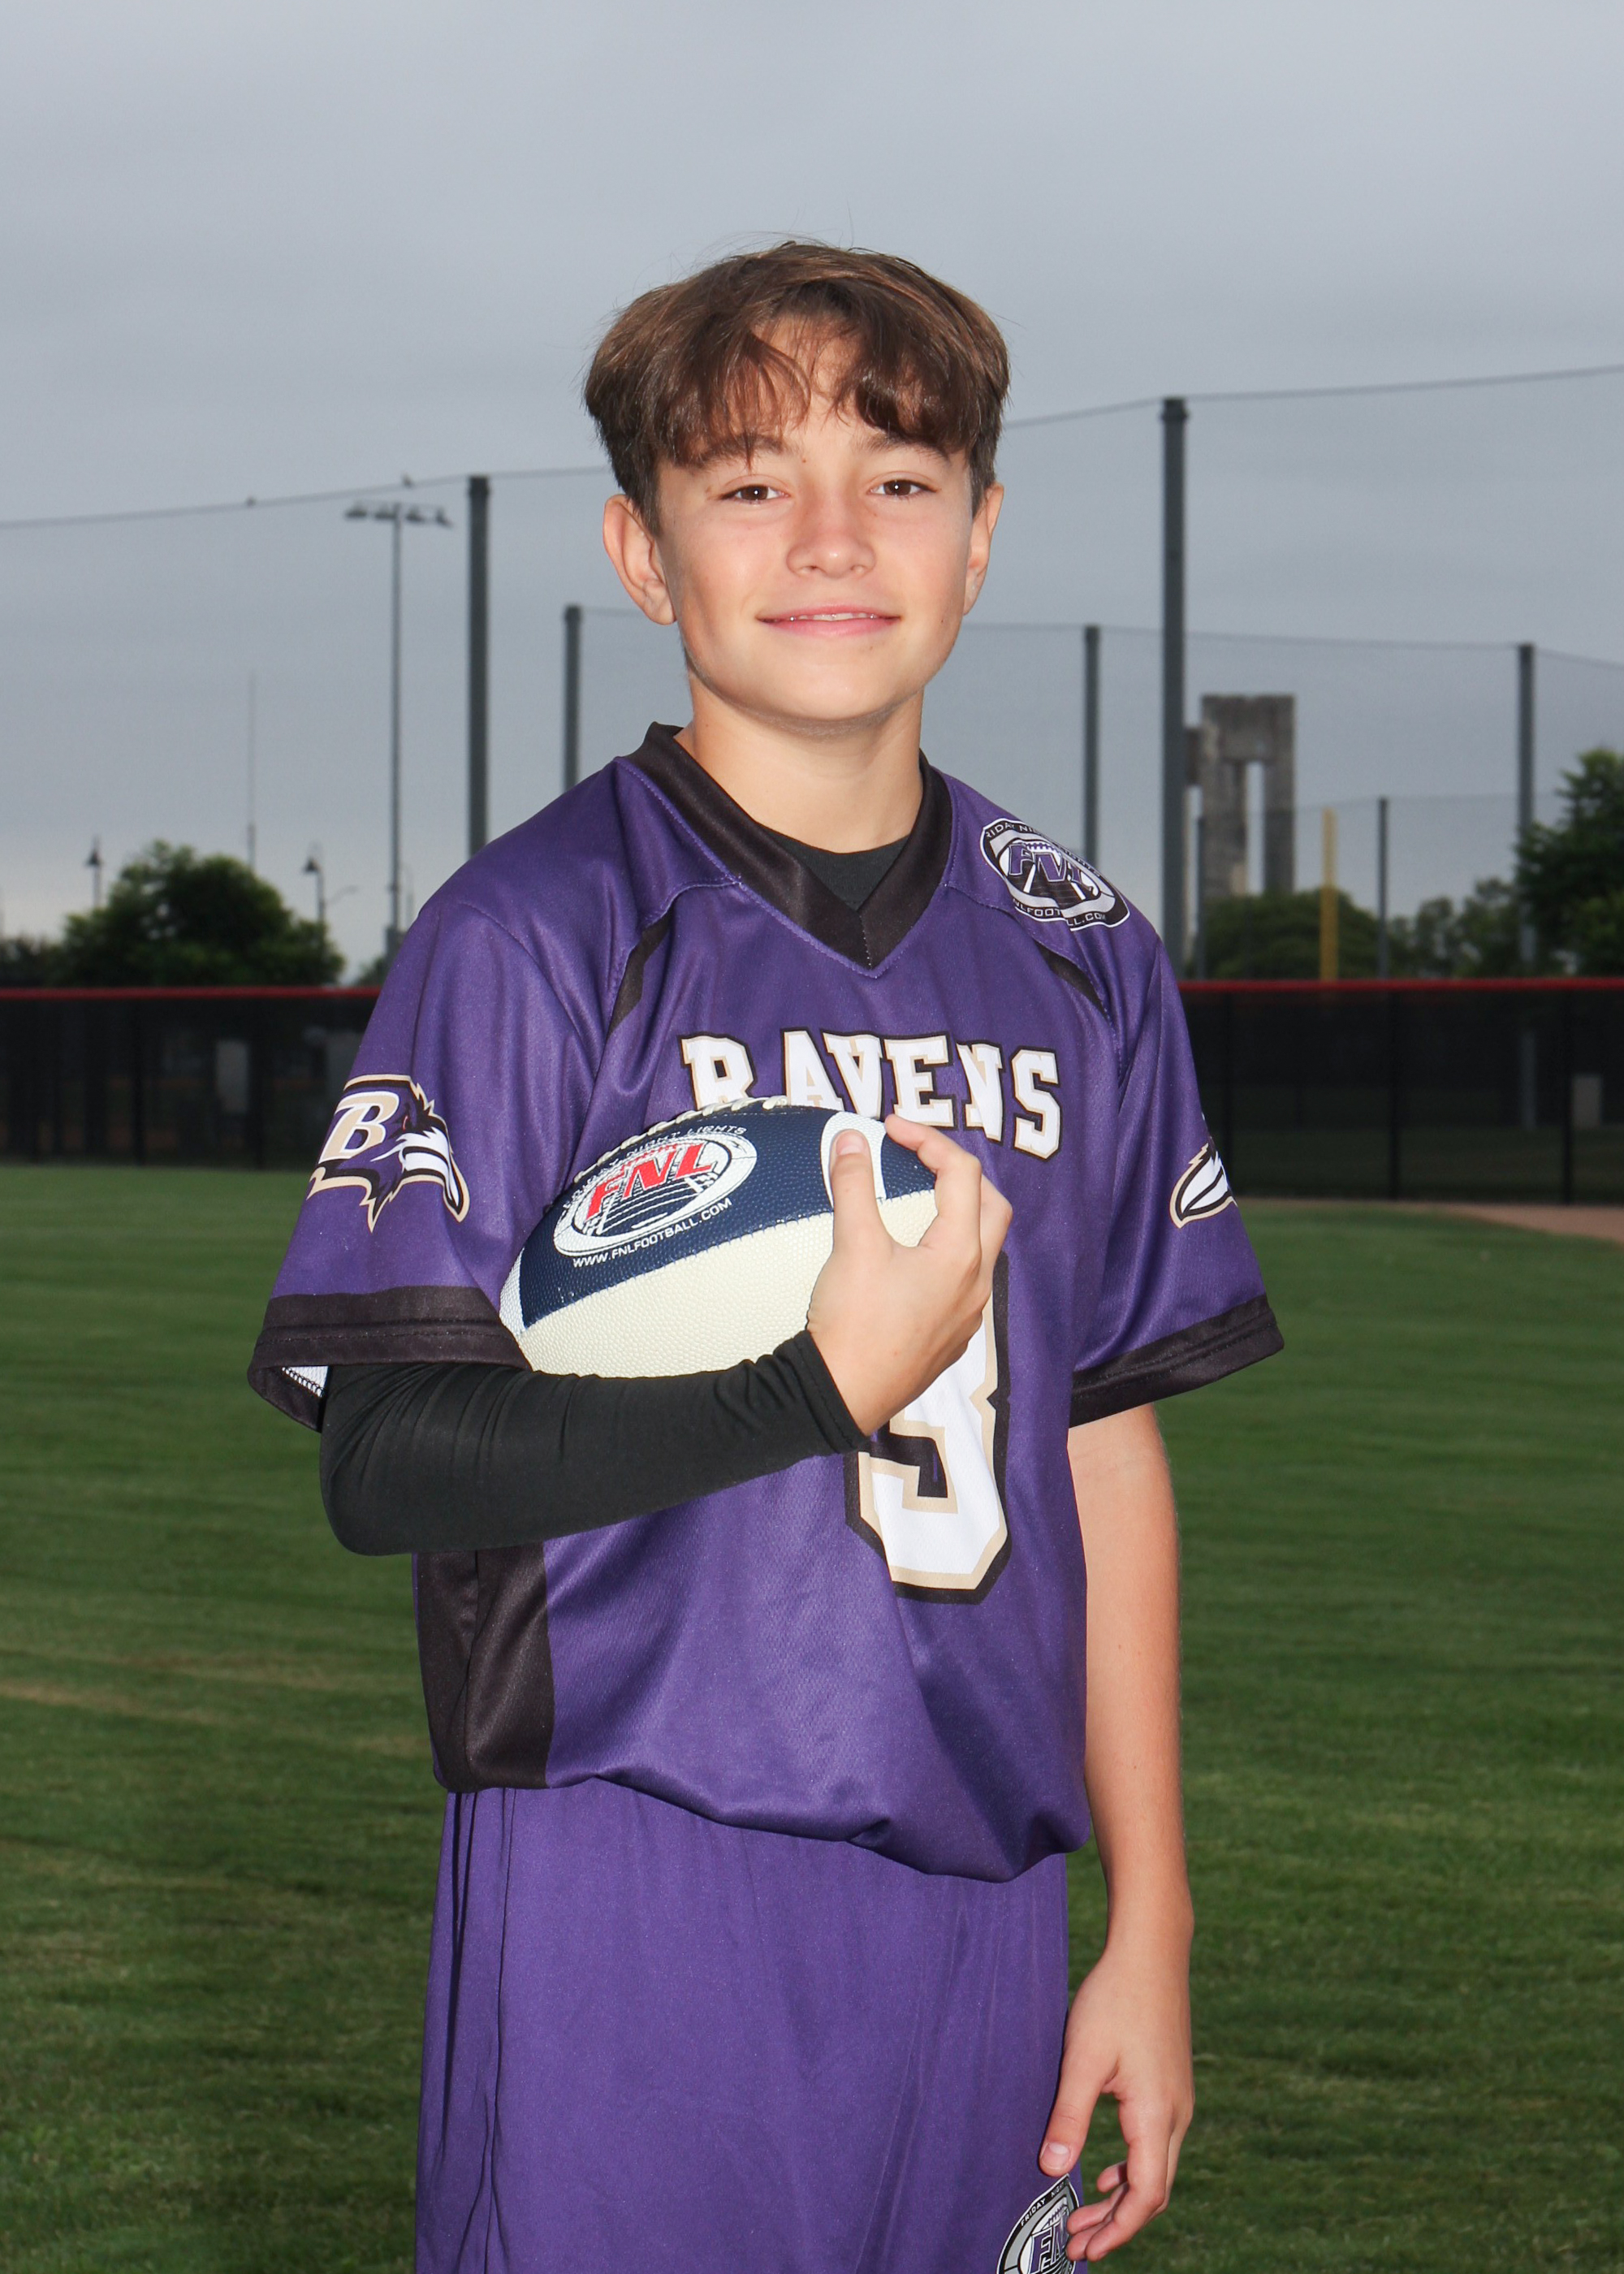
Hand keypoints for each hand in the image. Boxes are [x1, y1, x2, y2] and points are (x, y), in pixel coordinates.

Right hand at [806, 1115, 1010, 1436]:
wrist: (841, 1396)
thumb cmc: (853, 1322)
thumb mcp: (852, 1245)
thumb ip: (854, 1185)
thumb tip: (851, 1138)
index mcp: (960, 1253)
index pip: (962, 1175)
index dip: (927, 1141)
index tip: (889, 1129)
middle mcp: (976, 1283)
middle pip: (993, 1208)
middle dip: (962, 1175)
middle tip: (921, 1160)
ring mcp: (968, 1315)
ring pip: (983, 1248)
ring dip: (961, 1215)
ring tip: (920, 1201)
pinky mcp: (951, 1338)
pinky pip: (966, 1282)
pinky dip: (948, 1253)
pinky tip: (913, 1258)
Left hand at [1039, 1932, 1193, 2261]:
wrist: (1151, 1952)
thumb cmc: (1115, 1999)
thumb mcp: (1084, 2058)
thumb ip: (1069, 2116)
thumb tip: (1051, 2169)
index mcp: (1155, 2115)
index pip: (1145, 2196)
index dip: (1117, 2229)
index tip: (1084, 2250)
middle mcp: (1175, 2115)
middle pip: (1153, 2191)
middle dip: (1116, 2222)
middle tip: (1076, 2241)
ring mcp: (1177, 2100)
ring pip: (1155, 2169)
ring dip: (1122, 2196)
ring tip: (1084, 2213)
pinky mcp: (1170, 2085)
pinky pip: (1155, 2145)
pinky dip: (1130, 2168)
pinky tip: (1104, 2171)